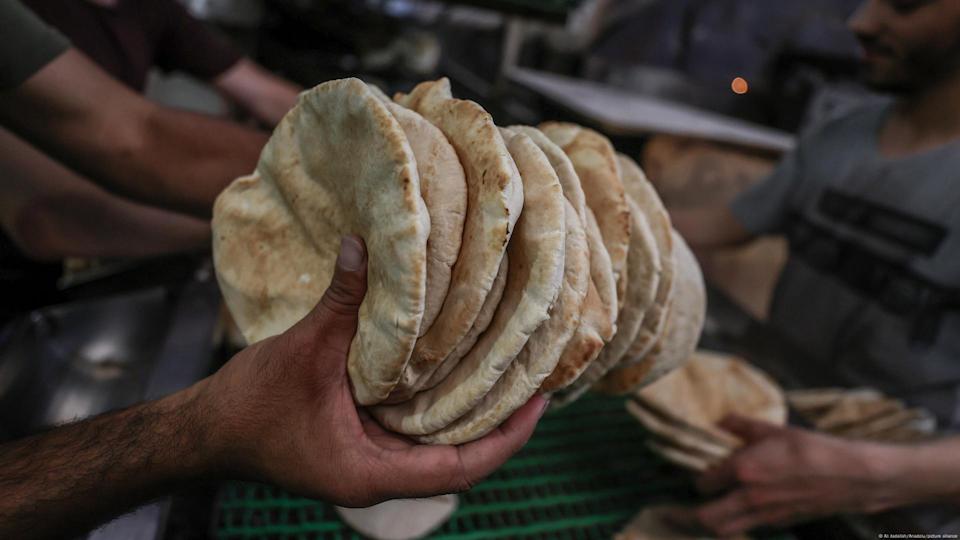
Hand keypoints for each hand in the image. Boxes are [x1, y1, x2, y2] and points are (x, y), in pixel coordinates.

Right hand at [198, 236, 546, 506]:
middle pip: (459, 459)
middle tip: (536, 378)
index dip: (507, 437)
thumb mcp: (303, 350)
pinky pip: (414, 432)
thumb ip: (340, 301)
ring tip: (508, 372)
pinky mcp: (361, 446)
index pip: (462, 468)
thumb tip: (362, 244)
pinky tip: (456, 370)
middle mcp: (379, 475)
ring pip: (438, 447)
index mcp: (372, 471)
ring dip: (472, 415)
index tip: (541, 402)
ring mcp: (371, 463)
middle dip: (500, 424)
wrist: (207, 432)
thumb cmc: (250, 406)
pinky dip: (438, 406)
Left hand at [672, 415, 897, 535]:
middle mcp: (749, 497)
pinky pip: (747, 529)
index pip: (704, 483)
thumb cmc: (813, 448)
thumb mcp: (774, 429)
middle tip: (673, 512)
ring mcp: (765, 514)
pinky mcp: (780, 523)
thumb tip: (718, 420)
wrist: (852, 476)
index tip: (699, 475)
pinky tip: (733, 515)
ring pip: (724, 531)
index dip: (697, 480)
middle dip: (686, 517)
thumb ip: (741, 425)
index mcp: (744, 470)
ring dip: (706, 526)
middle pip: (706, 519)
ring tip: (695, 518)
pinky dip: (733, 526)